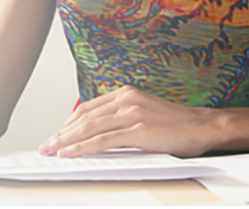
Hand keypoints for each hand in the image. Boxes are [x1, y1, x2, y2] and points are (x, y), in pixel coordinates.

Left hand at [38, 86, 218, 157]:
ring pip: (90, 127)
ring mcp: (132, 113)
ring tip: (52, 151)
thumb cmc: (176, 125)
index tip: (55, 135)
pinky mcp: (138, 130)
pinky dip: (83, 147)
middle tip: (46, 145)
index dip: (68, 123)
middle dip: (61, 133)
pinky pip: (103, 140)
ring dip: (66, 141)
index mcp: (126, 94)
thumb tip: (97, 135)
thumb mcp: (144, 114)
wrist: (202, 126)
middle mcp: (126, 99)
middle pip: (84, 117)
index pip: (88, 108)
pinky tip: (70, 153)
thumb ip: (121, 120)